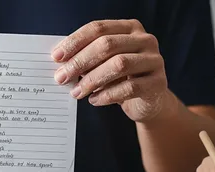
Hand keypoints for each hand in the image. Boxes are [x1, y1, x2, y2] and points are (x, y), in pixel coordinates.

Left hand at [51, 19, 169, 121]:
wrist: (149, 101)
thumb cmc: (122, 79)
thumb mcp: (104, 64)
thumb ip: (88, 59)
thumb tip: (61, 64)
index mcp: (130, 28)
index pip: (98, 28)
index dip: (75, 41)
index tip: (57, 57)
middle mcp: (145, 40)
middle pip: (107, 45)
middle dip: (80, 61)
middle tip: (62, 77)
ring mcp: (154, 60)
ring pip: (119, 65)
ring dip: (92, 80)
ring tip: (76, 92)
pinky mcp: (158, 83)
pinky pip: (129, 88)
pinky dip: (107, 95)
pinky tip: (94, 100)